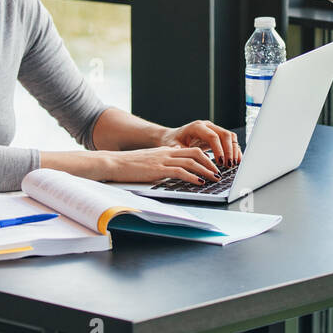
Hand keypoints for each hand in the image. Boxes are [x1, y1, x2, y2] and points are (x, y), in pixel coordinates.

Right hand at [102, 146, 221, 184]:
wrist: (114, 163)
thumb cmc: (129, 165)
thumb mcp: (149, 162)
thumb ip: (162, 164)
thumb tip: (175, 172)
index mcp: (165, 151)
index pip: (191, 150)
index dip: (206, 157)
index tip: (213, 165)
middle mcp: (167, 153)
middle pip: (196, 153)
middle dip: (210, 163)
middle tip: (219, 172)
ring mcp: (163, 160)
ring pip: (191, 162)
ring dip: (206, 170)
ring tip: (214, 178)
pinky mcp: (158, 169)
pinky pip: (180, 171)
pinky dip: (192, 177)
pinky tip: (199, 182)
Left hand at [158, 119, 241, 167]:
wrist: (172, 136)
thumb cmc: (172, 141)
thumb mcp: (172, 146)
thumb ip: (179, 150)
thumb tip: (185, 156)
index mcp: (196, 127)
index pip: (212, 136)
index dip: (218, 149)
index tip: (221, 162)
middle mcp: (207, 126)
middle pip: (224, 134)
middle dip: (229, 150)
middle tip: (229, 165)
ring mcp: (213, 129)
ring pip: (230, 136)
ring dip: (234, 150)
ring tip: (234, 164)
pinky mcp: (217, 136)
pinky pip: (229, 141)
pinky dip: (234, 150)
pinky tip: (236, 160)